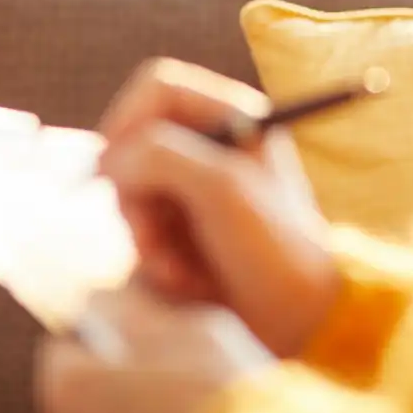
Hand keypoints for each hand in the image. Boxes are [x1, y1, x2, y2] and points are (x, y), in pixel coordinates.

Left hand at [37, 284, 273, 412]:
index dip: (101, 349)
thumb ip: (126, 307)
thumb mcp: (179, 323)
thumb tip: (98, 300)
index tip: (139, 356)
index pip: (65, 352)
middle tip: (165, 401)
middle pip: (77, 409)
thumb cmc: (223, 395)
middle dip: (110, 401)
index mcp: (68, 386)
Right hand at [97, 56, 340, 357]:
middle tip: (149, 233)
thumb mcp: (220, 189)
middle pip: (134, 143)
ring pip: (131, 190)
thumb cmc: (275, 249)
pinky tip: (184, 280)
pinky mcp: (183, 230)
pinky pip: (141, 229)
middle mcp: (210, 147)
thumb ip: (157, 155)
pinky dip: (153, 257)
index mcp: (232, 119)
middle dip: (134, 194)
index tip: (113, 164)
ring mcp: (194, 189)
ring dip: (144, 234)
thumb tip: (108, 162)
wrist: (304, 324)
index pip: (157, 88)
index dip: (127, 117)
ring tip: (175, 268)